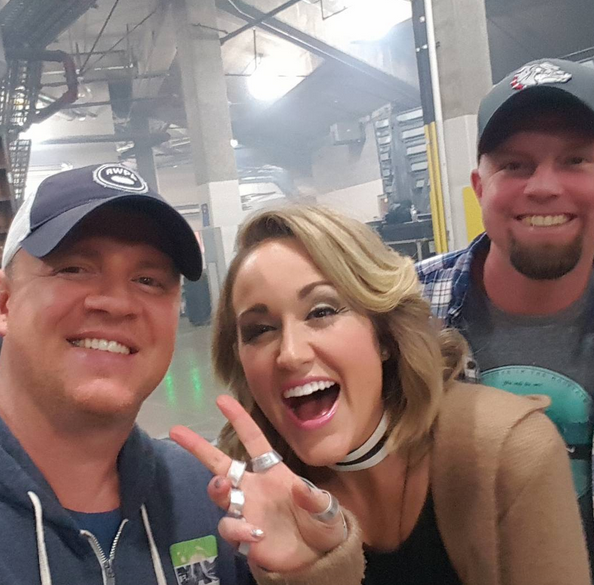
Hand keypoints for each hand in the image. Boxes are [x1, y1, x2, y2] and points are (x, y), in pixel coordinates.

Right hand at [170, 395, 345, 572]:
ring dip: (216, 489)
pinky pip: (230, 528)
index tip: (222, 399)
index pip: (253, 440)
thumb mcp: (325, 510)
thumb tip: (301, 488)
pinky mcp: (242, 536)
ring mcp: (245, 511)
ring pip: (219, 494)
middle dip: (198, 447)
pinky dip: (238, 529)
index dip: (239, 419)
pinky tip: (255, 534)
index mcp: (272, 472)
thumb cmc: (320, 524)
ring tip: (222, 488)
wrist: (316, 559)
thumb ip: (314, 499)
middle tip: (177, 432)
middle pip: (220, 464)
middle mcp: (253, 487)